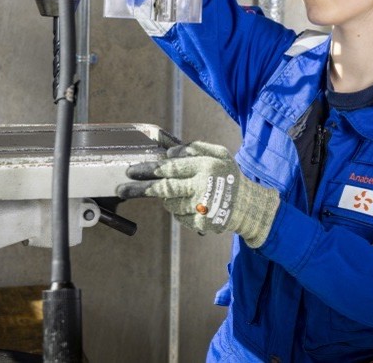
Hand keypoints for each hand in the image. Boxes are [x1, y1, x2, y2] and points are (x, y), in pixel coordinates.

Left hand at [117, 141, 279, 247]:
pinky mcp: (201, 224)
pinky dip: (180, 211)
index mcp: (206, 165)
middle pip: (164, 188)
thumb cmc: (229, 175)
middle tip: (123, 188)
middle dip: (141, 188)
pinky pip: (179, 217)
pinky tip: (193, 205)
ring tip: (184, 193)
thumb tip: (168, 153)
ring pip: (170, 204)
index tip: (133, 171)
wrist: (249, 206)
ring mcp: (202, 207)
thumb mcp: (219, 153)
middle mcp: (203, 186)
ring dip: (168, 199)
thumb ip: (194, 148)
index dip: (150, 169)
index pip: (171, 168)